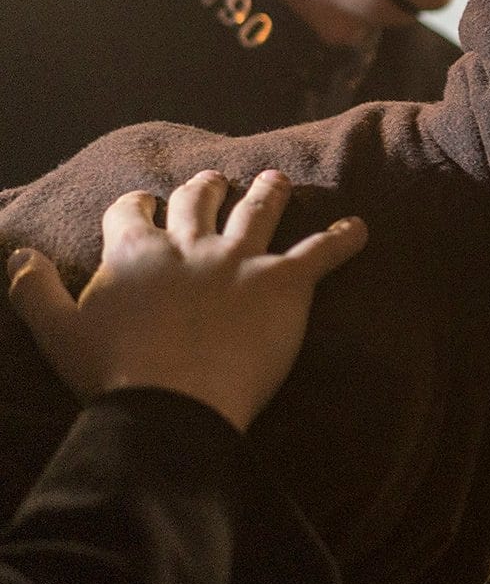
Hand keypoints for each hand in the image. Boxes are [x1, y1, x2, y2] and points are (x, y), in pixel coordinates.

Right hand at [6, 169, 366, 431]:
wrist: (173, 403)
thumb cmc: (111, 373)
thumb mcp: (56, 330)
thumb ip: (34, 289)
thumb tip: (20, 255)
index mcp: (135, 253)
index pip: (131, 211)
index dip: (136, 206)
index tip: (143, 204)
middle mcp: (190, 245)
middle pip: (198, 201)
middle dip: (204, 189)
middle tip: (214, 182)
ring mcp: (241, 259)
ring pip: (260, 210)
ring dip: (269, 192)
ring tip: (277, 180)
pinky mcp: (285, 282)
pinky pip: (322, 252)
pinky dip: (344, 239)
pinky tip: (361, 229)